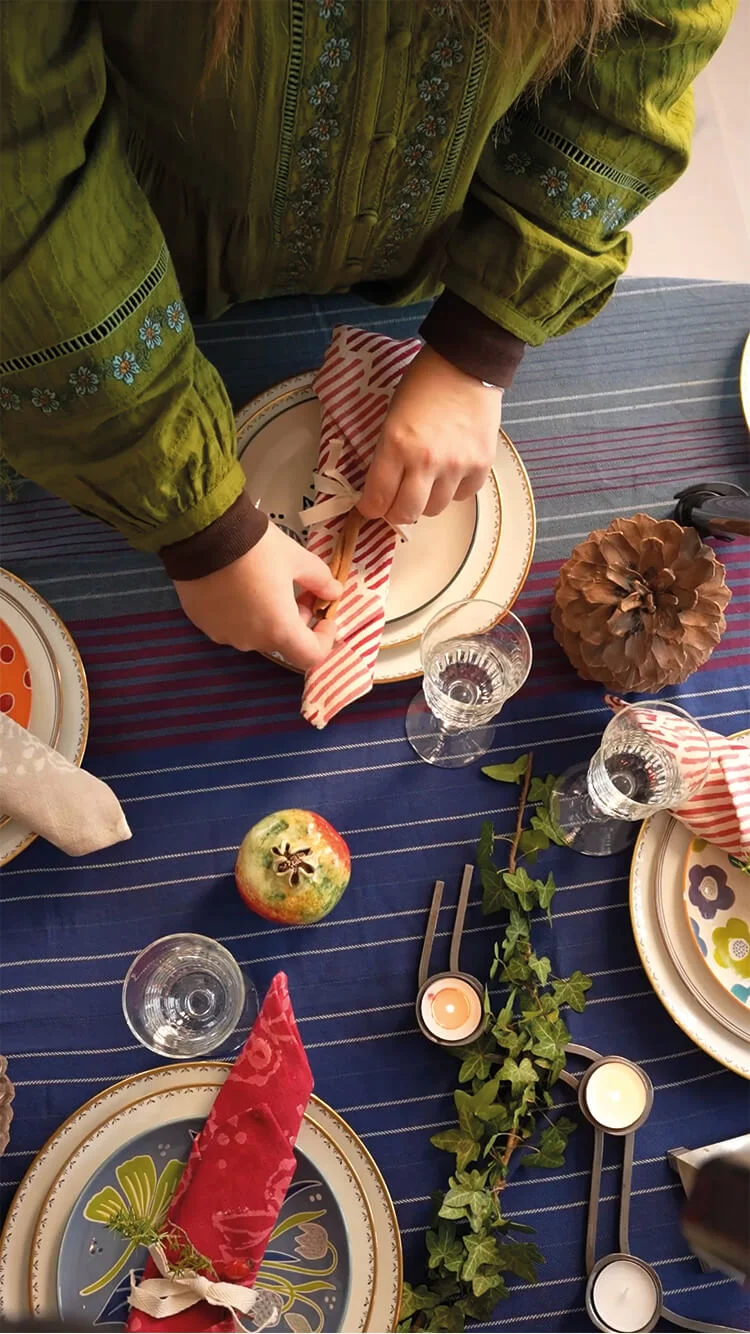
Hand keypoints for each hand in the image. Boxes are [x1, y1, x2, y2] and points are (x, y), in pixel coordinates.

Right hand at [173, 523, 341, 670]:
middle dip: (296, 620)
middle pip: (282, 640)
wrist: (202, 531)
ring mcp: (222, 633)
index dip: (324, 639)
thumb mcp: (297, 558)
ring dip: (267, 616)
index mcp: (278, 629)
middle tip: (298, 591)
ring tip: (264, 585)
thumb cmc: (257, 547)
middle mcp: (250, 640)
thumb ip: (320, 581)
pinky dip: (241, 612)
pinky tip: (237, 584)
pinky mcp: (202, 622)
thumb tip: (334, 592)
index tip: (324, 616)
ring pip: (255, 632)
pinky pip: (230, 623)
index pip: (310, 656)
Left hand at [359, 344, 501, 526]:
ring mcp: (456, 465)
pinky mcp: (481, 464)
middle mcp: (426, 460)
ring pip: (435, 509)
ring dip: (427, 500)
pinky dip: (454, 490)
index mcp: (396, 444)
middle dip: (397, 512)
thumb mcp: (392, 416)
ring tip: (427, 480)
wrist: (467, 363)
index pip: (378, 497)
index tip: (371, 507)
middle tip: (396, 502)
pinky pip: (463, 495)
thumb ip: (387, 454)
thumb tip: (384, 489)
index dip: (370, 508)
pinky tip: (451, 471)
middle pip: (407, 513)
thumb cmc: (423, 384)